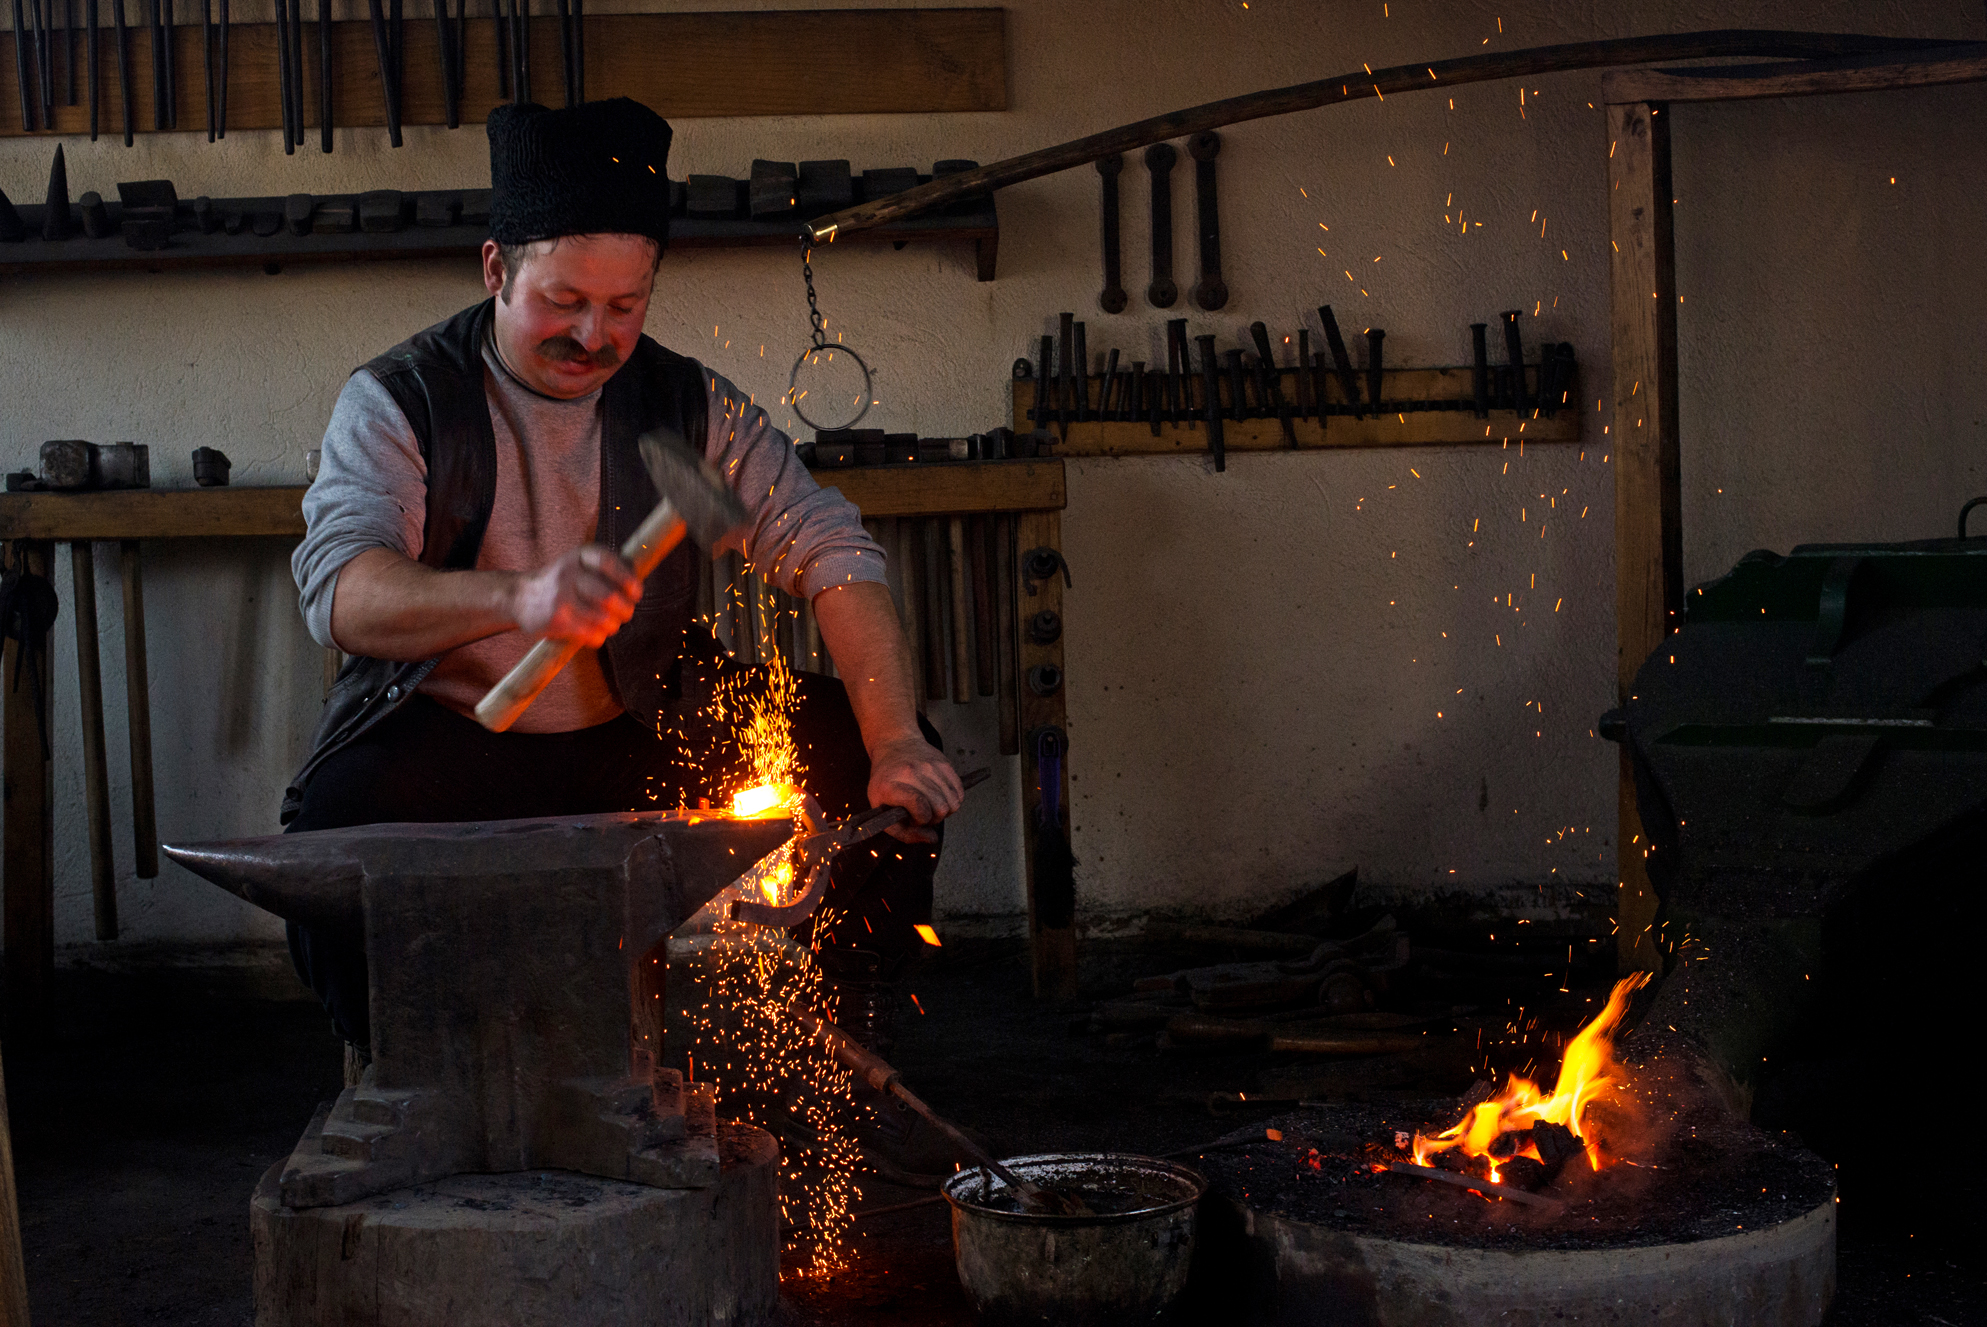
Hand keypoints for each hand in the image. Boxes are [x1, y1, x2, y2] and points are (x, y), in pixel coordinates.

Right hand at [510, 546, 642, 647]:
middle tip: (625, 613)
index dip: (627, 579)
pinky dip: (598, 637)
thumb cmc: (564, 582)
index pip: (608, 562)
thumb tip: (637, 586)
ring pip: (603, 618)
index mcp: (579, 556)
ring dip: (612, 625)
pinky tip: (594, 633)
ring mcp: (560, 596)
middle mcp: (569, 573)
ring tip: (609, 625)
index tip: (636, 593)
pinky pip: (590, 634)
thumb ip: (609, 570)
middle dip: (625, 610)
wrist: (520, 597)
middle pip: (610, 596)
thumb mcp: (581, 564)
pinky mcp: (556, 619)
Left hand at [867, 732, 963, 842]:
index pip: (919, 806)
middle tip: (923, 813)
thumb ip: (903, 832)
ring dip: (944, 810)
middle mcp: (912, 772)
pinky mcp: (945, 763)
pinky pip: (960, 792)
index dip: (920, 819)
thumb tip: (931, 839)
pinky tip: (940, 797)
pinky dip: (953, 800)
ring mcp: (931, 766)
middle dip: (933, 818)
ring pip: (953, 802)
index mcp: (891, 785)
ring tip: (931, 805)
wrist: (895, 745)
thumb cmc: (886, 781)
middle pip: (940, 808)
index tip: (913, 818)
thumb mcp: (880, 809)